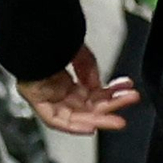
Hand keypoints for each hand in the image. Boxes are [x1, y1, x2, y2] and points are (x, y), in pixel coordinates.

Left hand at [16, 44, 140, 135]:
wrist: (32, 34)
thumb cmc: (50, 40)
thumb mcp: (79, 52)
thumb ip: (90, 69)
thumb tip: (98, 86)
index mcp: (65, 79)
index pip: (91, 91)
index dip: (110, 92)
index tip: (127, 90)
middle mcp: (57, 91)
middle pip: (87, 105)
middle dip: (111, 106)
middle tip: (131, 103)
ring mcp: (48, 98)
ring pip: (76, 116)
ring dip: (99, 119)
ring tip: (119, 121)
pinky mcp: (38, 103)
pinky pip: (56, 121)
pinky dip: (74, 126)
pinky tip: (91, 128)